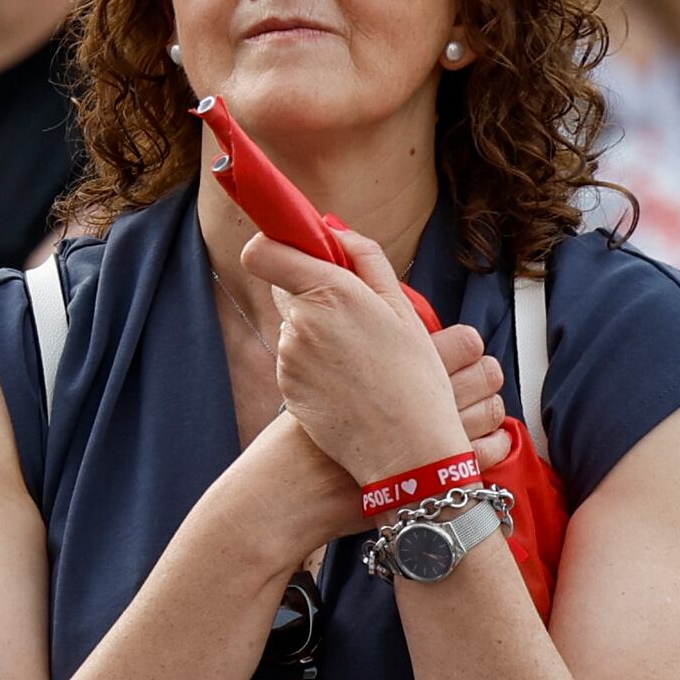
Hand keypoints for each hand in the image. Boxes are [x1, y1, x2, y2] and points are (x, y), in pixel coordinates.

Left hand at [249, 224, 489, 490]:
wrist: (407, 450)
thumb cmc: (414, 378)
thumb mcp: (403, 309)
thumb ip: (366, 259)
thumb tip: (332, 229)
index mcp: (330, 290)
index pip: (264, 252)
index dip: (273, 248)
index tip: (290, 252)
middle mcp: (301, 321)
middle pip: (286, 290)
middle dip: (312, 295)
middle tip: (356, 321)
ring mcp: (290, 357)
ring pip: (294, 329)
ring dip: (317, 335)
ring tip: (359, 363)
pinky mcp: (286, 388)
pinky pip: (295, 364)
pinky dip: (314, 368)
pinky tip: (347, 385)